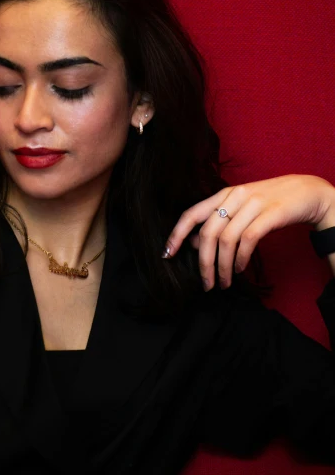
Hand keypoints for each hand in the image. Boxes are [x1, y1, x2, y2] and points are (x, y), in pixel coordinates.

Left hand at [164, 174, 334, 291]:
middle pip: (207, 232)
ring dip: (223, 266)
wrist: (307, 192)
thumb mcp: (240, 207)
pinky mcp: (271, 213)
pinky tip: (241, 269)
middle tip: (206, 282)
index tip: (167, 255)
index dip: (176, 234)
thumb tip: (193, 242)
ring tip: (225, 281)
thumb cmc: (270, 203)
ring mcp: (253, 203)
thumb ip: (218, 221)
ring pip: (226, 239)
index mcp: (223, 194)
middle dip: (203, 261)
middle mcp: (234, 196)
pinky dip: (241, 258)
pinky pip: (248, 240)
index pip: (191, 213)